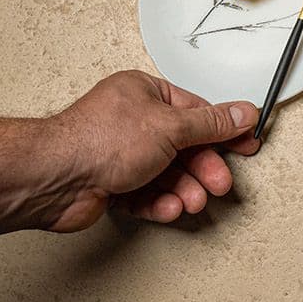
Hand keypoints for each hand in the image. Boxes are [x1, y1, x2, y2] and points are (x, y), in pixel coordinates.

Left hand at [0, 71, 259, 240]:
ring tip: (191, 202)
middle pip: (184, 147)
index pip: (196, 111)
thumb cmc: (99, 141)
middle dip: (202, 169)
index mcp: (145, 93)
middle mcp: (133, 120)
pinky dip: (159, 203)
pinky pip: (146, 193)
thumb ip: (210, 124)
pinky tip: (166, 208)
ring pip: (167, 174)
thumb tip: (242, 113)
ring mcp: (121, 153)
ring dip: (183, 190)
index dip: (223, 131)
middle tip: (219, 184)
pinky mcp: (112, 183)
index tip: (246, 144)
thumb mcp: (170, 126)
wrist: (55, 179)